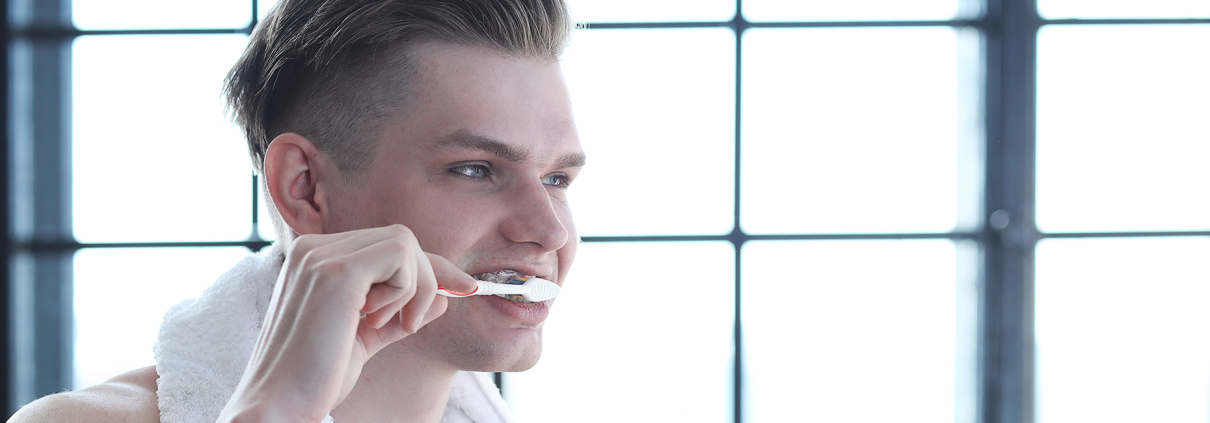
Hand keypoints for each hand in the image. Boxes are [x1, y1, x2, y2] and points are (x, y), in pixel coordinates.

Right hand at [218, 225, 476, 422]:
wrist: (281, 406)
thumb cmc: (314, 379)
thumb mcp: (363, 340)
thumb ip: (397, 315)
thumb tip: (440, 299)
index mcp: (315, 260)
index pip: (387, 248)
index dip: (430, 267)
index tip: (465, 288)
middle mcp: (314, 249)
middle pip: (400, 240)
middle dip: (424, 281)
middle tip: (408, 326)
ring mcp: (321, 255)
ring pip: (404, 243)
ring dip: (413, 289)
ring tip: (386, 326)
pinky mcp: (336, 270)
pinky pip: (399, 256)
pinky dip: (405, 291)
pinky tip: (377, 322)